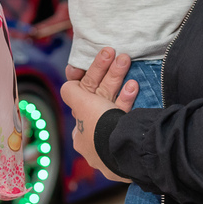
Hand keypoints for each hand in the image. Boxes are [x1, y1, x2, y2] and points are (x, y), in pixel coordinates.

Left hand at [60, 47, 138, 183]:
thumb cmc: (99, 126)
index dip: (89, 87)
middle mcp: (97, 142)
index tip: (95, 73)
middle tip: (116, 55)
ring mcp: (116, 142)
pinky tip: (133, 84)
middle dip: (108, 76)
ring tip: (125, 59)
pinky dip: (129, 98)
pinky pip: (129, 114)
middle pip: (100, 102)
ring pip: (115, 104)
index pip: (82, 107)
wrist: (128, 147)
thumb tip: (69, 83)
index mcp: (81, 138)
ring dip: (119, 80)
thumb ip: (71, 92)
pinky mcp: (133, 139)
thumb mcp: (80, 104)